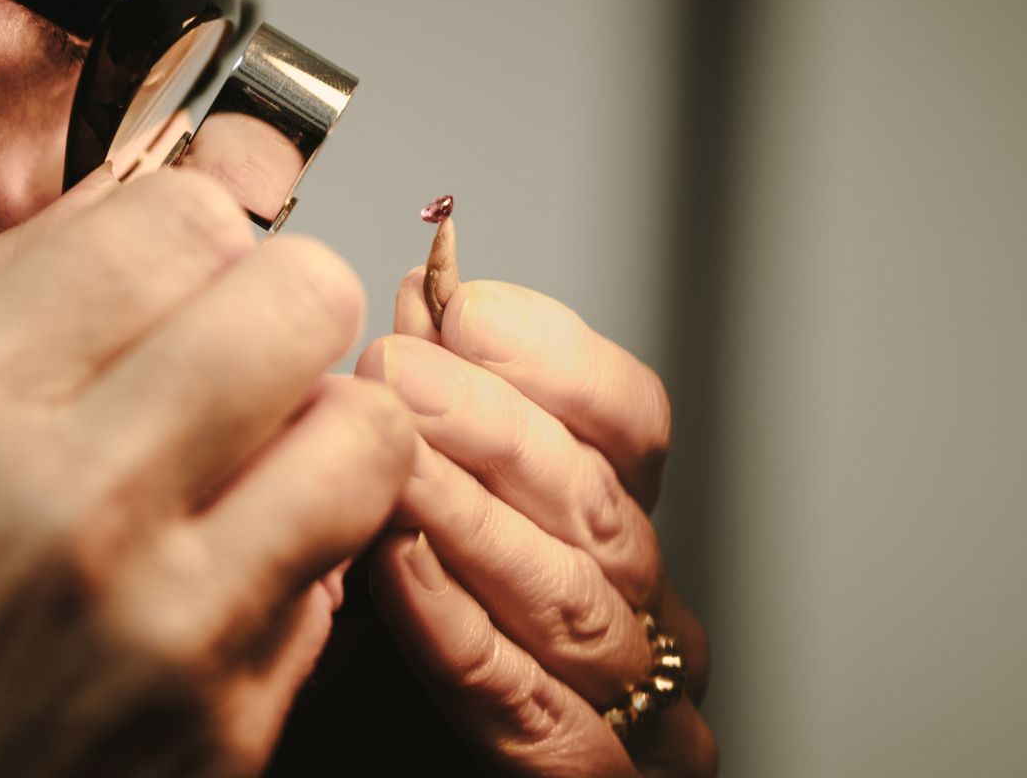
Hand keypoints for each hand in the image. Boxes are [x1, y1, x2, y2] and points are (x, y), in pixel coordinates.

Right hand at [0, 169, 412, 776]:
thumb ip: (12, 292)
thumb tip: (160, 204)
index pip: (185, 222)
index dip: (194, 232)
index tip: (179, 271)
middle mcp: (73, 515)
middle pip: (308, 301)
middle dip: (286, 304)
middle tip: (248, 344)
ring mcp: (168, 634)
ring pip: (371, 436)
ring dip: (329, 424)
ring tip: (263, 449)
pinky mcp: (227, 729)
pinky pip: (338, 578)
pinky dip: (299, 552)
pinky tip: (224, 564)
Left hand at [356, 269, 716, 776]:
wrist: (386, 771)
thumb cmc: (400, 655)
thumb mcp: (411, 511)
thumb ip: (430, 415)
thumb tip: (419, 297)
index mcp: (612, 528)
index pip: (630, 423)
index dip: (556, 359)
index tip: (465, 310)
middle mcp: (640, 605)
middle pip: (596, 497)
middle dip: (495, 425)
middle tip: (400, 369)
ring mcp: (631, 703)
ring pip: (568, 592)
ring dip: (474, 517)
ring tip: (395, 456)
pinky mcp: (581, 776)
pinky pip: (529, 704)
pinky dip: (462, 630)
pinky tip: (401, 569)